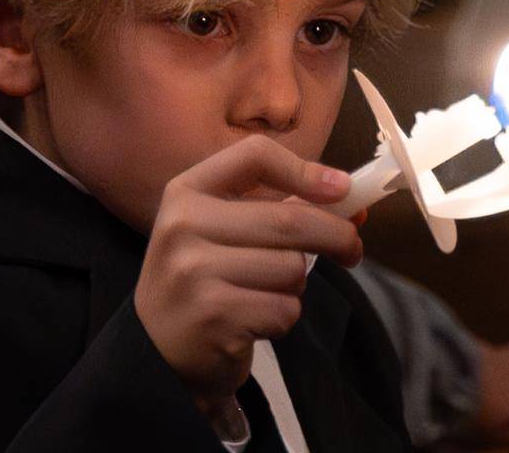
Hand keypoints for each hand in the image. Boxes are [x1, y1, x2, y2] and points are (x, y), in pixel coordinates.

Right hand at [135, 135, 362, 418]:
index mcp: (186, 191)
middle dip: (336, 235)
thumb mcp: (221, 232)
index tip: (342, 189)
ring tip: (264, 293)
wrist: (156, 352)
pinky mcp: (213, 315)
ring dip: (295, 286)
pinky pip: (283, 309)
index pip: (255, 156)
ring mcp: (194, 271)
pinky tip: (253, 322)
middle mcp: (184, 225)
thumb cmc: (203, 282)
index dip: (306, 170)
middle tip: (352, 249)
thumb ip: (277, 210)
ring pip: (290, 269)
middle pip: (289, 219)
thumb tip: (352, 202)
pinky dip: (282, 318)